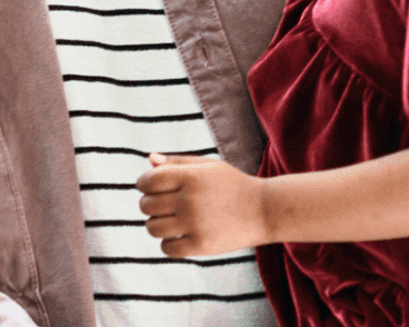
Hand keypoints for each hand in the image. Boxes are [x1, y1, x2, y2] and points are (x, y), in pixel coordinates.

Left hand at [136, 153, 269, 256]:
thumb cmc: (233, 184)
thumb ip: (178, 162)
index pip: (147, 181)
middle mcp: (190, 200)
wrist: (264, 210)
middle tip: (165, 204)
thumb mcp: (209, 166)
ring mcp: (195, 224)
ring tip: (172, 220)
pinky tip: (181, 235)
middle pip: (146, 205)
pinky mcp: (200, 246)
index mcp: (191, 177)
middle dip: (150, 204)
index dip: (144, 184)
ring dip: (158, 224)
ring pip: (152, 228)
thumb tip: (150, 160)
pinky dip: (169, 243)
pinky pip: (166, 248)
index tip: (152, 187)